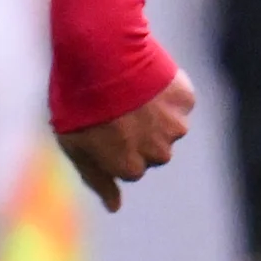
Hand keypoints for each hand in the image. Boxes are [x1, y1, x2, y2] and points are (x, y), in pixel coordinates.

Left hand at [54, 68, 195, 213]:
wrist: (99, 53)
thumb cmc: (78, 100)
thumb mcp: (74, 143)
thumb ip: (97, 178)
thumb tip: (115, 207)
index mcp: (130, 167)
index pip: (130, 166)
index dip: (114, 143)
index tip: (102, 123)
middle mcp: (158, 154)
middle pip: (152, 149)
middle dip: (138, 132)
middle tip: (115, 105)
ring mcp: (175, 126)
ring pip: (168, 126)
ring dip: (153, 112)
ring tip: (129, 89)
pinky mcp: (185, 99)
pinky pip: (178, 100)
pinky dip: (165, 91)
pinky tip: (145, 77)